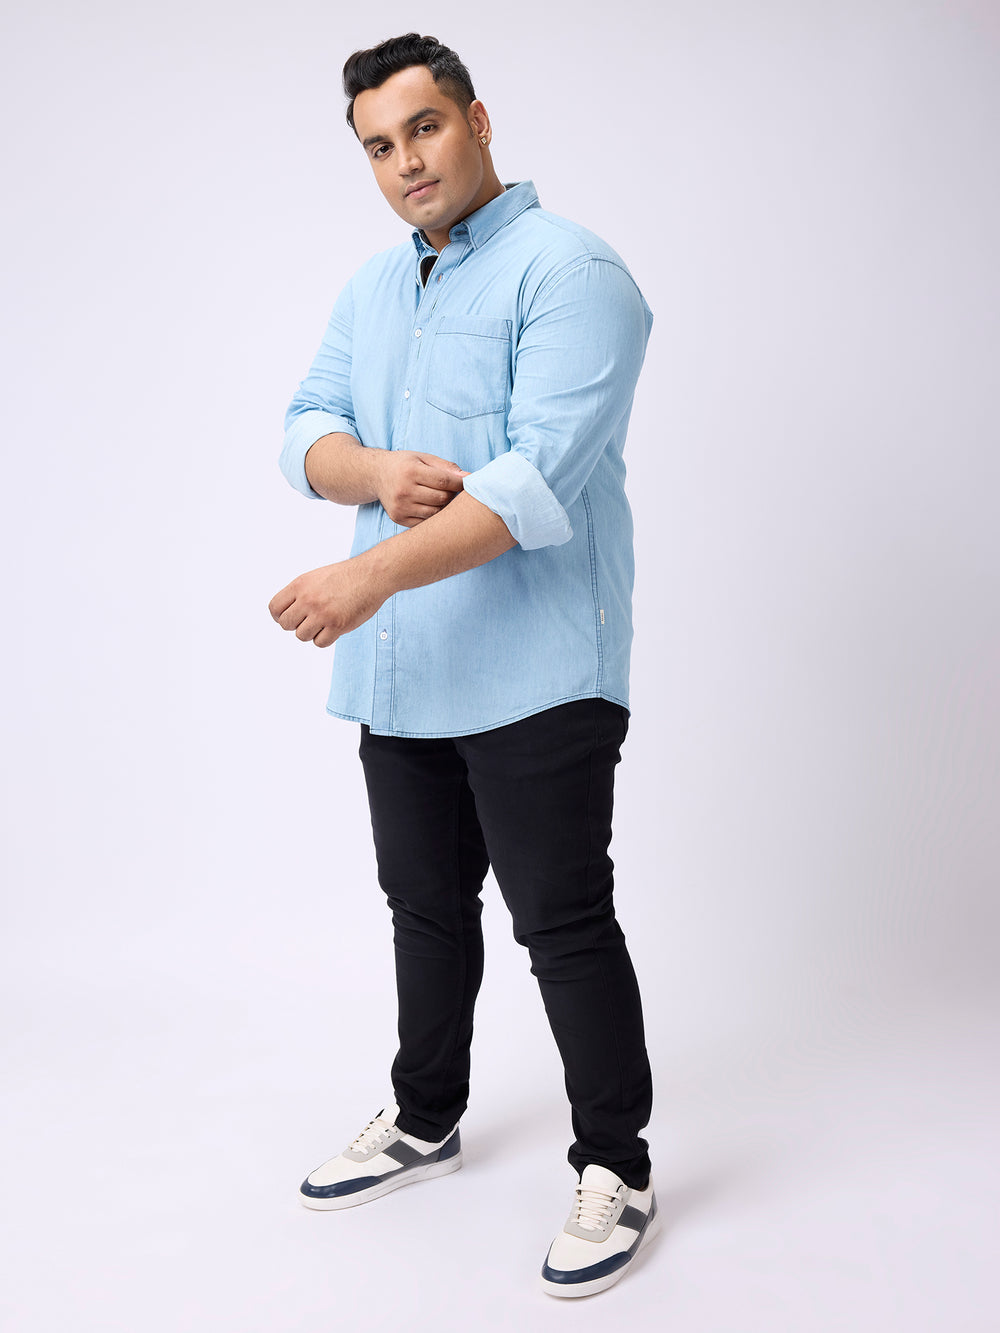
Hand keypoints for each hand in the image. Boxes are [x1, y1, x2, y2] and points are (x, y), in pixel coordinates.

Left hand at [268, 559, 384, 648]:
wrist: (371, 575)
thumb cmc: (347, 576)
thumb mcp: (316, 577)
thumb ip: (300, 593)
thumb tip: (288, 612)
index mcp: (300, 585)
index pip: (275, 608)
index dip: (280, 616)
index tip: (289, 617)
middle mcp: (308, 599)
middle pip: (286, 624)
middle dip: (296, 625)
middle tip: (309, 620)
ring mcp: (322, 613)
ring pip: (302, 635)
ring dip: (312, 632)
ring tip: (324, 623)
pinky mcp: (337, 625)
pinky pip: (320, 643)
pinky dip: (325, 639)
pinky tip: (333, 628)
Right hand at [373, 451, 466, 525]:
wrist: (376, 475)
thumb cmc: (404, 465)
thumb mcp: (423, 458)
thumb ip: (446, 467)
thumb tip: (468, 477)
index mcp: (411, 471)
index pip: (443, 481)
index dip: (459, 483)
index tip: (467, 483)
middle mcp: (404, 490)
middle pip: (441, 498)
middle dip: (451, 494)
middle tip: (450, 489)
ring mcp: (400, 507)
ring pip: (435, 513)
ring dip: (442, 506)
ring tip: (439, 497)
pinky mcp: (398, 518)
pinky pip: (425, 522)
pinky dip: (432, 515)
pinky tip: (429, 506)